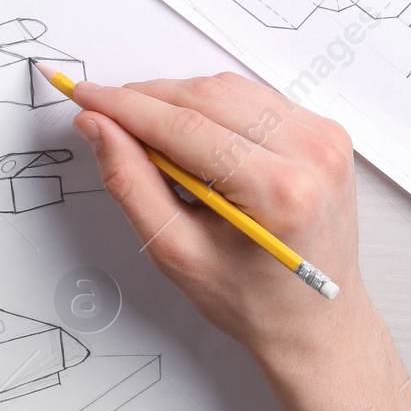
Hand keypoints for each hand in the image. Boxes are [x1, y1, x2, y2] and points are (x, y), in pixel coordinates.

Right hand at [71, 73, 370, 370]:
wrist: (315, 321)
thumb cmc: (251, 299)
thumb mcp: (176, 251)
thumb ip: (130, 182)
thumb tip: (97, 126)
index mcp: (278, 190)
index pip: (183, 127)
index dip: (124, 107)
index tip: (85, 96)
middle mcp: (311, 154)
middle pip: (205, 97)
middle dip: (147, 100)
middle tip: (105, 117)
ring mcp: (325, 138)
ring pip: (228, 89)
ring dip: (179, 101)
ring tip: (151, 137)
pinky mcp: (326, 132)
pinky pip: (254, 97)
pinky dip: (214, 108)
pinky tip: (195, 138)